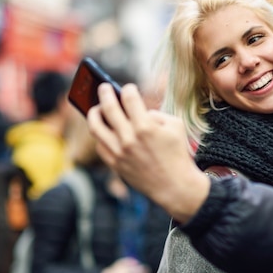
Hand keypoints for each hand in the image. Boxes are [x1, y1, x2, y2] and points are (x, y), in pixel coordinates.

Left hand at [87, 83, 209, 223]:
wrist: (175, 185)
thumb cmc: (178, 154)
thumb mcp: (176, 126)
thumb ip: (156, 114)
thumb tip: (140, 111)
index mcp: (146, 126)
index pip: (129, 98)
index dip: (128, 89)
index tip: (128, 88)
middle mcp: (129, 138)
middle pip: (108, 107)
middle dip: (104, 93)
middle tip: (103, 87)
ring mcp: (119, 152)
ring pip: (95, 126)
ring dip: (94, 112)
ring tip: (96, 108)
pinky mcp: (115, 164)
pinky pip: (100, 145)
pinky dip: (100, 135)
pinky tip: (104, 130)